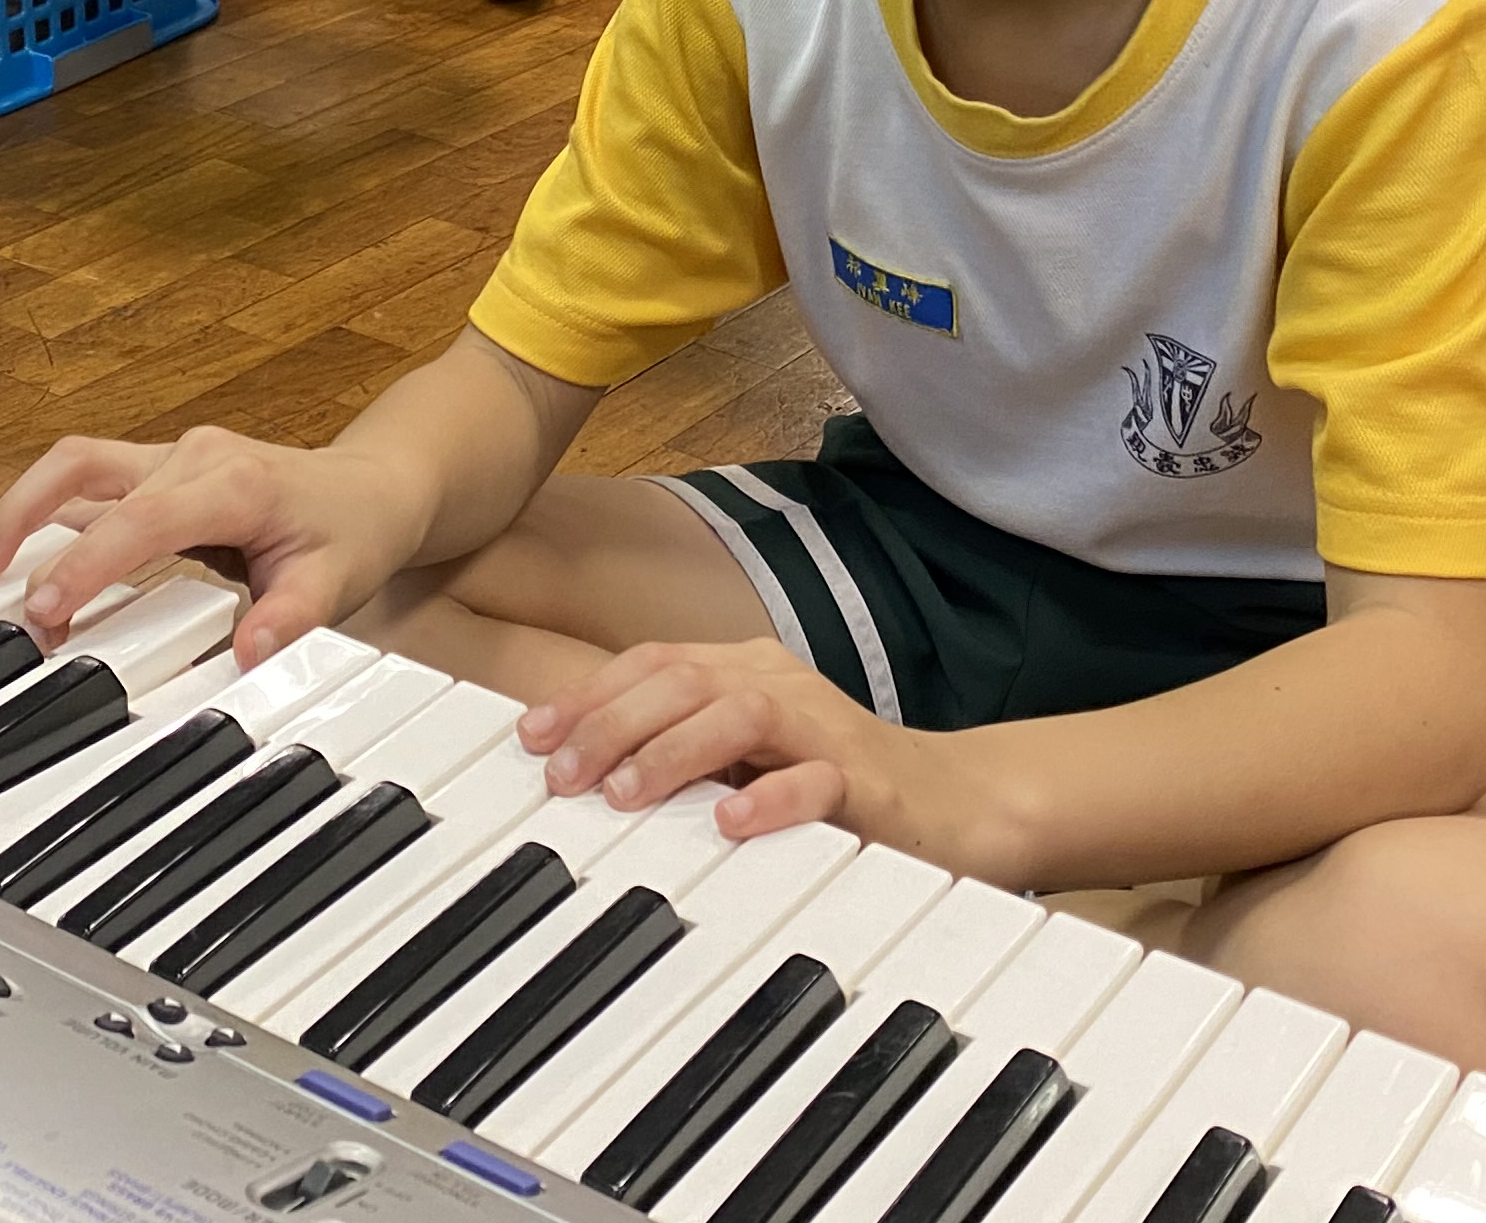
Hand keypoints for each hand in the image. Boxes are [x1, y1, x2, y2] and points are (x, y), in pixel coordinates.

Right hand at [0, 425, 432, 667]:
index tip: (45, 607)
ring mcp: (172, 457)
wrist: (374, 486)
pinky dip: (41, 504)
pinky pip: (89, 478)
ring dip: (22, 503)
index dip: (87, 561)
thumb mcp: (339, 583)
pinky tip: (0, 532)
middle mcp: (192, 457)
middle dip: (26, 516)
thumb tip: (247, 652)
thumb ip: (291, 618)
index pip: (141, 518)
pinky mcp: (158, 469)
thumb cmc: (354, 530)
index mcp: (231, 482)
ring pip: (76, 463)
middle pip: (85, 467)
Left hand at [520, 638, 995, 865]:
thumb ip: (678, 749)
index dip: (588, 694)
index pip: (653, 663)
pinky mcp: (870, 782)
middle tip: (561, 775)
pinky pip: (819, 780)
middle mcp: (780, 684)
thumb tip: (578, 764)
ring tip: (625, 793)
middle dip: (612, 723)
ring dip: (675, 751)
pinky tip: (731, 821)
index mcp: (745, 671)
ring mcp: (825, 728)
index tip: (530, 736)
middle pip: (684, 680)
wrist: (955, 805)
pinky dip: (772, 798)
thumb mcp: (743, 759)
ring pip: (742, 714)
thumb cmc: (834, 782)